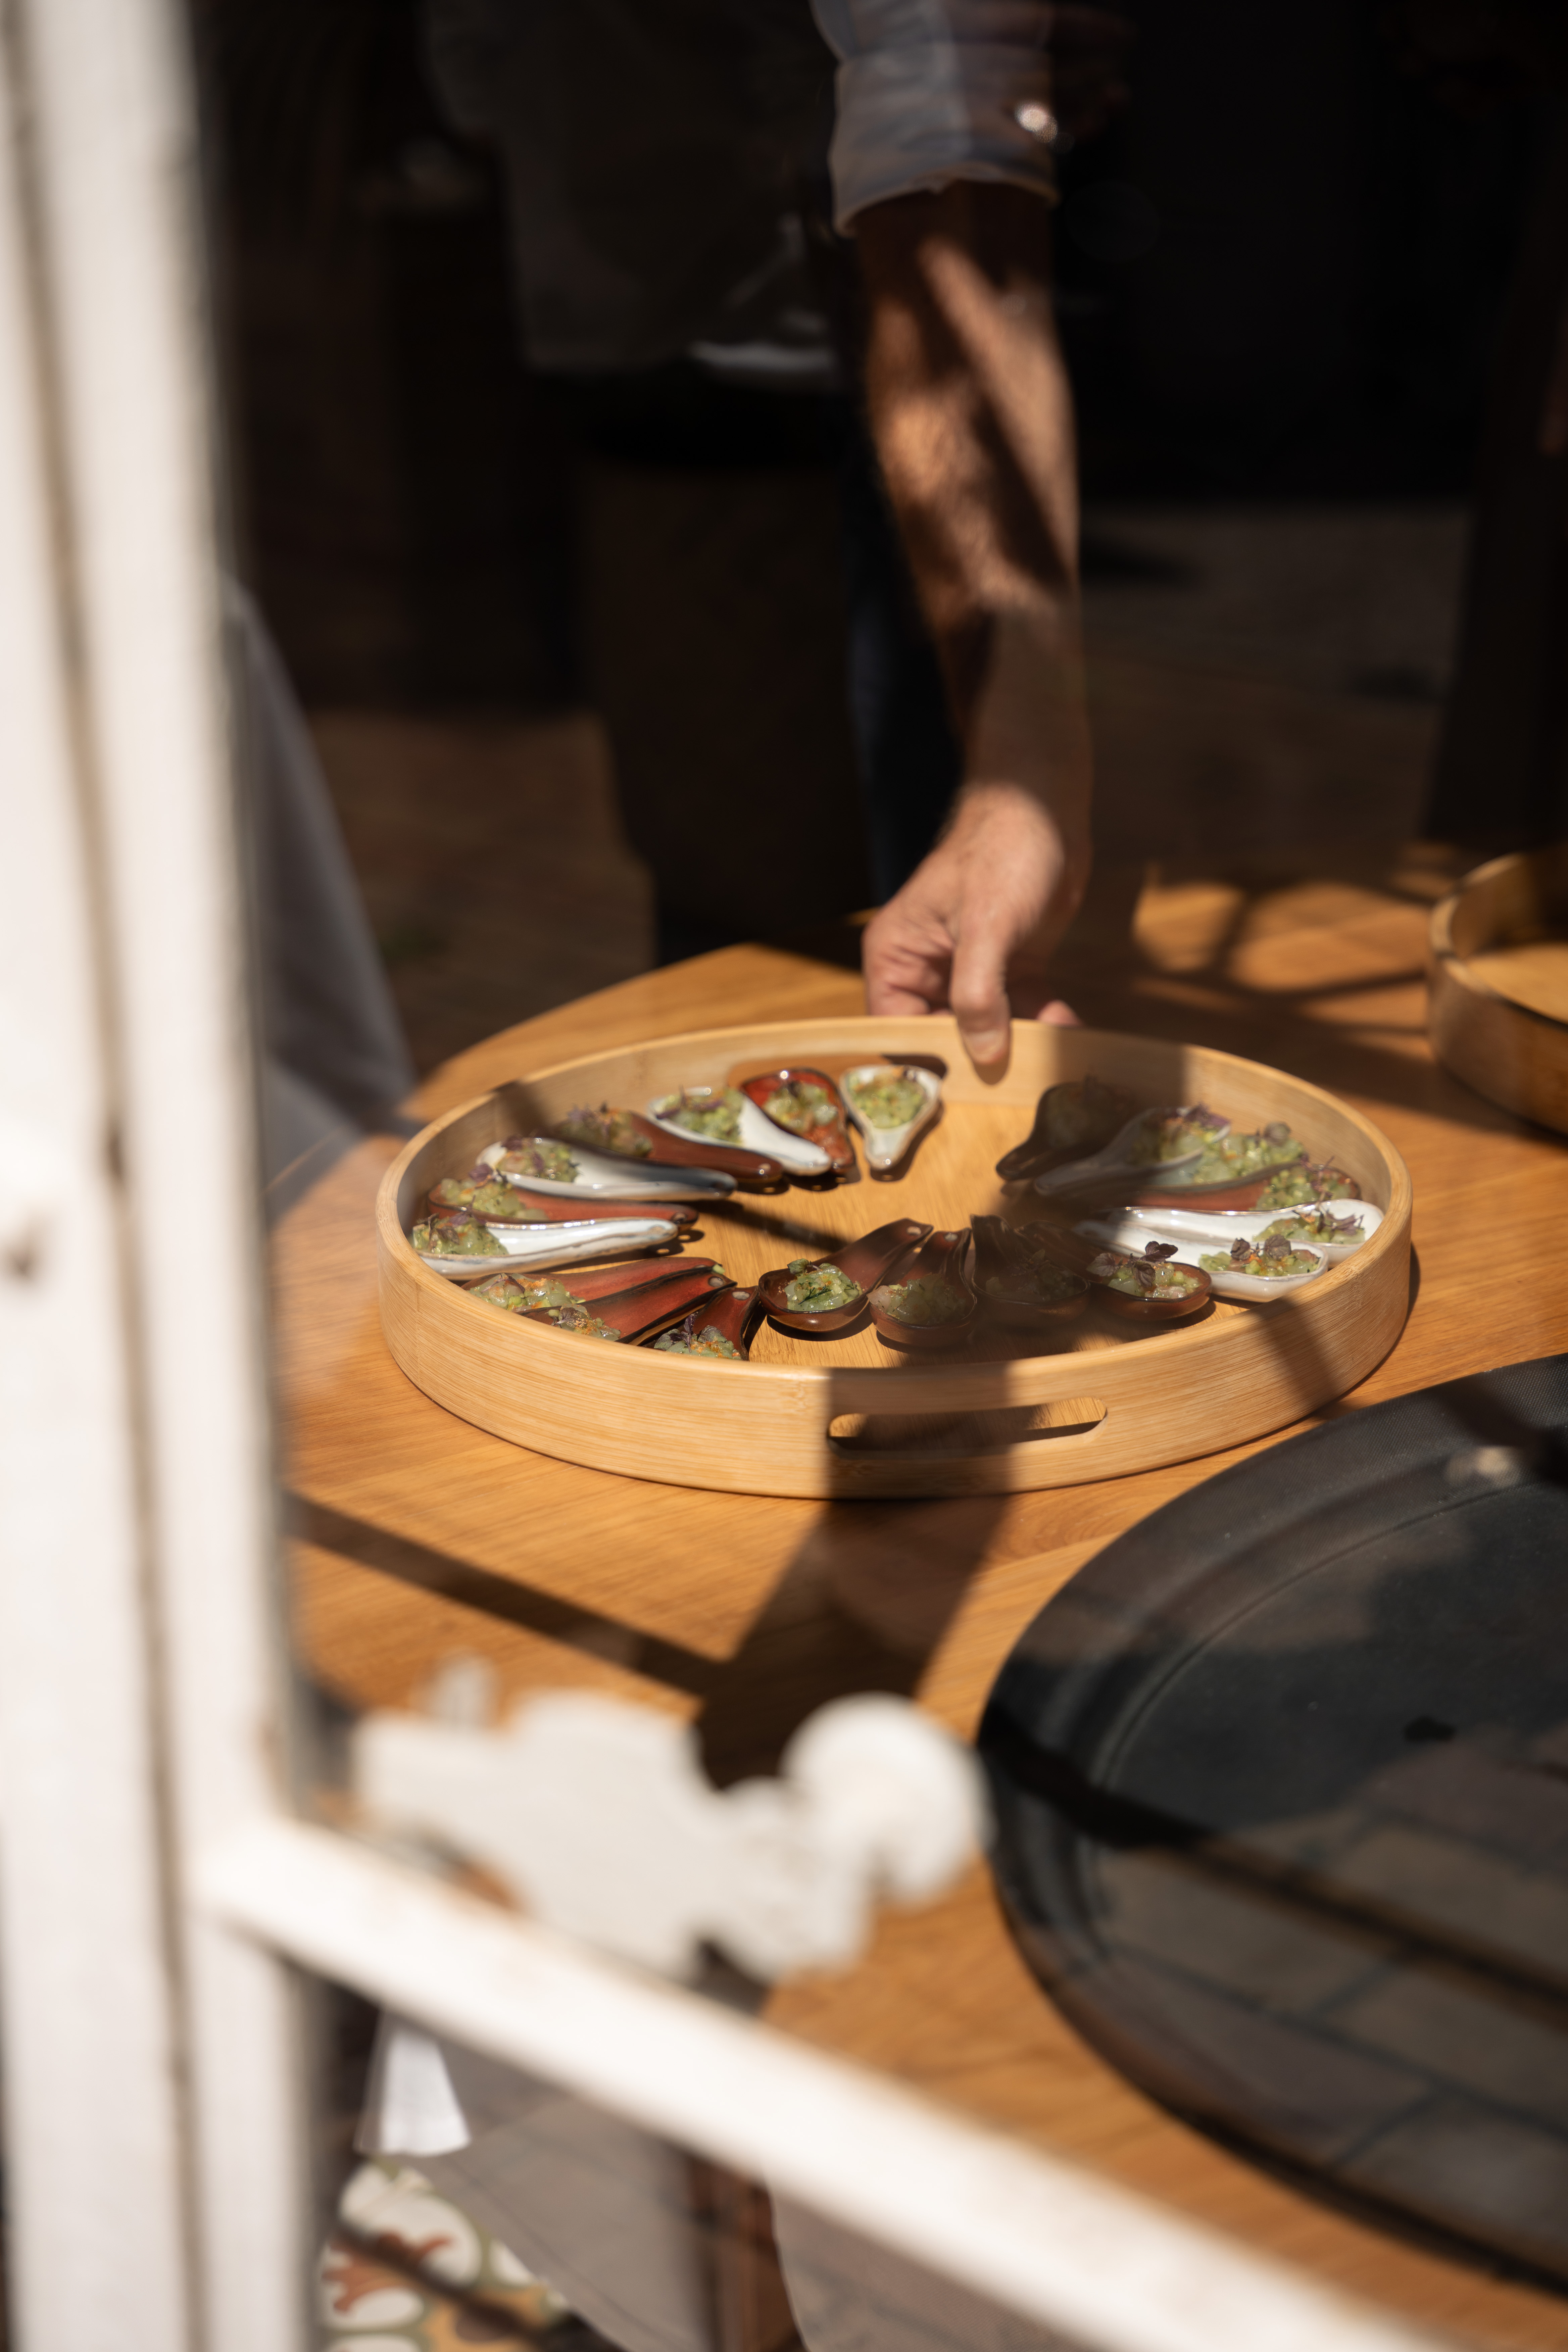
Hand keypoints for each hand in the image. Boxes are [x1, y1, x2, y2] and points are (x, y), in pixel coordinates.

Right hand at [862, 781, 1089, 1069]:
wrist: (1046, 807)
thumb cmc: (1001, 850)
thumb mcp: (986, 927)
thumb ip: (978, 995)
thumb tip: (984, 1055)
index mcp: (898, 958)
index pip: (896, 1029)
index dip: (924, 1063)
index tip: (960, 1092)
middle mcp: (928, 969)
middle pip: (944, 1036)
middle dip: (980, 1062)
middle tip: (1016, 1086)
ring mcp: (970, 969)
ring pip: (988, 1028)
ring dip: (1021, 1047)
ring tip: (1052, 1068)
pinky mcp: (1010, 965)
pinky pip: (1023, 1009)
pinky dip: (1045, 1023)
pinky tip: (1072, 1034)